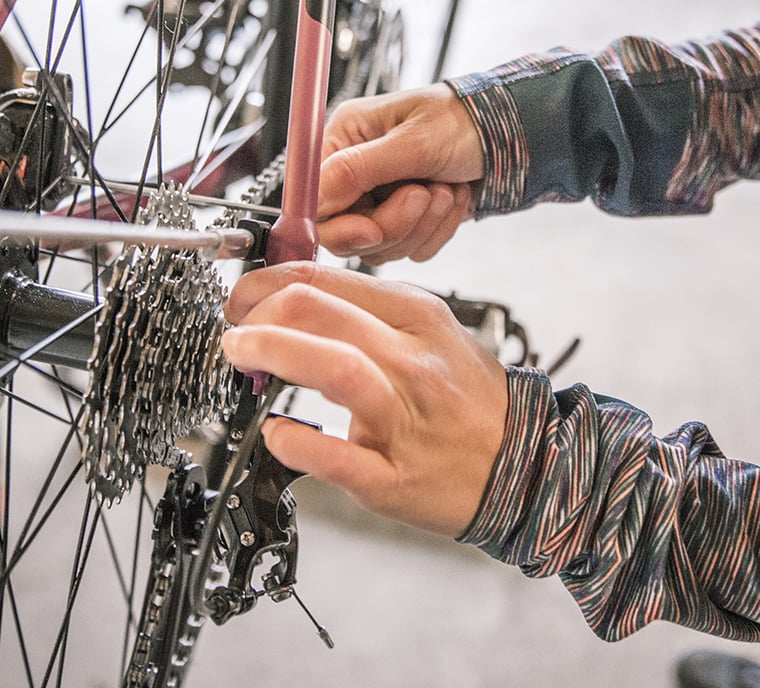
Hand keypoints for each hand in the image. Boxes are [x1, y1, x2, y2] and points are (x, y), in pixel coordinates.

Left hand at [220, 262, 507, 536]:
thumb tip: (292, 300)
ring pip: (334, 368)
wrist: (526, 465)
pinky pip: (339, 458)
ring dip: (272, 353)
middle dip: (256, 312)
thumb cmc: (469, 400)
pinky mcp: (395, 479)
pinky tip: (276, 434)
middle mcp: (411, 362)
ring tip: (241, 357)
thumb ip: (369, 315)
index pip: (324, 279)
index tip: (243, 297)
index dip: (266, 282)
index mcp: (416, 318)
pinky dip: (298, 443)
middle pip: (319, 312)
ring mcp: (405, 421)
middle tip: (234, 329)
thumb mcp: (432, 333)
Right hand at [319, 84, 482, 263]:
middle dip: (394, 222)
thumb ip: (357, 169)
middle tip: (424, 195)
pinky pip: (410, 249)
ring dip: (423, 224)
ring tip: (446, 189)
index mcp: (344, 140)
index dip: (340, 224)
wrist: (512, 137)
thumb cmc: (464, 121)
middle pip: (348, 232)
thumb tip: (314, 198)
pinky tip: (453, 197)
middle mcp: (355, 172)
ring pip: (382, 246)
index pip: (315, 200)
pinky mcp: (406, 221)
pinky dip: (438, 230)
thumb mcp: (412, 141)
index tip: (371, 230)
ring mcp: (380, 200)